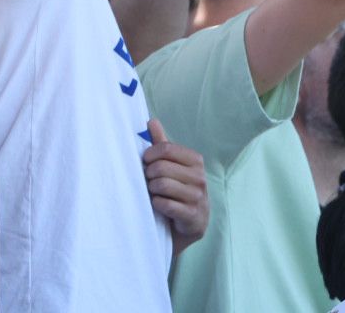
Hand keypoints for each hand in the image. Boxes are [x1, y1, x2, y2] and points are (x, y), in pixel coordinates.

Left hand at [144, 119, 209, 256]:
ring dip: (151, 190)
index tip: (145, 162)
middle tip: (148, 181)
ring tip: (153, 193)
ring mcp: (198, 197)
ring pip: (162, 185)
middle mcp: (200, 177)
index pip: (166, 149)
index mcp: (195, 160)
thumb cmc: (177, 190)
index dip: (150, 155)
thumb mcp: (171, 166)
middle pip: (161, 167)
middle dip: (149, 175)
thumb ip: (162, 144)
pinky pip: (166, 205)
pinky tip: (157, 205)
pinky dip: (157, 204)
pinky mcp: (193, 215)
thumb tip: (151, 121)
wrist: (189, 224)